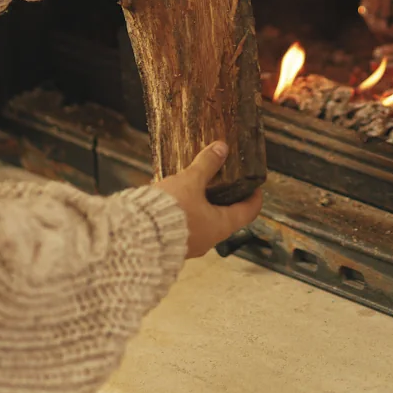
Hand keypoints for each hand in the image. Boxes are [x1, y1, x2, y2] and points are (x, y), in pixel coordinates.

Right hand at [154, 142, 263, 258]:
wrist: (136, 236)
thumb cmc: (170, 211)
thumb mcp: (190, 182)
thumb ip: (207, 165)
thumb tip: (222, 148)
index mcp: (220, 225)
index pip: (248, 213)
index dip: (255, 198)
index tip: (255, 186)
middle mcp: (209, 239)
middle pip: (226, 217)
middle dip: (226, 199)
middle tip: (224, 181)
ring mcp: (191, 244)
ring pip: (204, 222)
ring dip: (202, 205)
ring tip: (195, 186)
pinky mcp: (173, 244)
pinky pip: (185, 226)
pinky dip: (185, 212)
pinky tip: (173, 197)